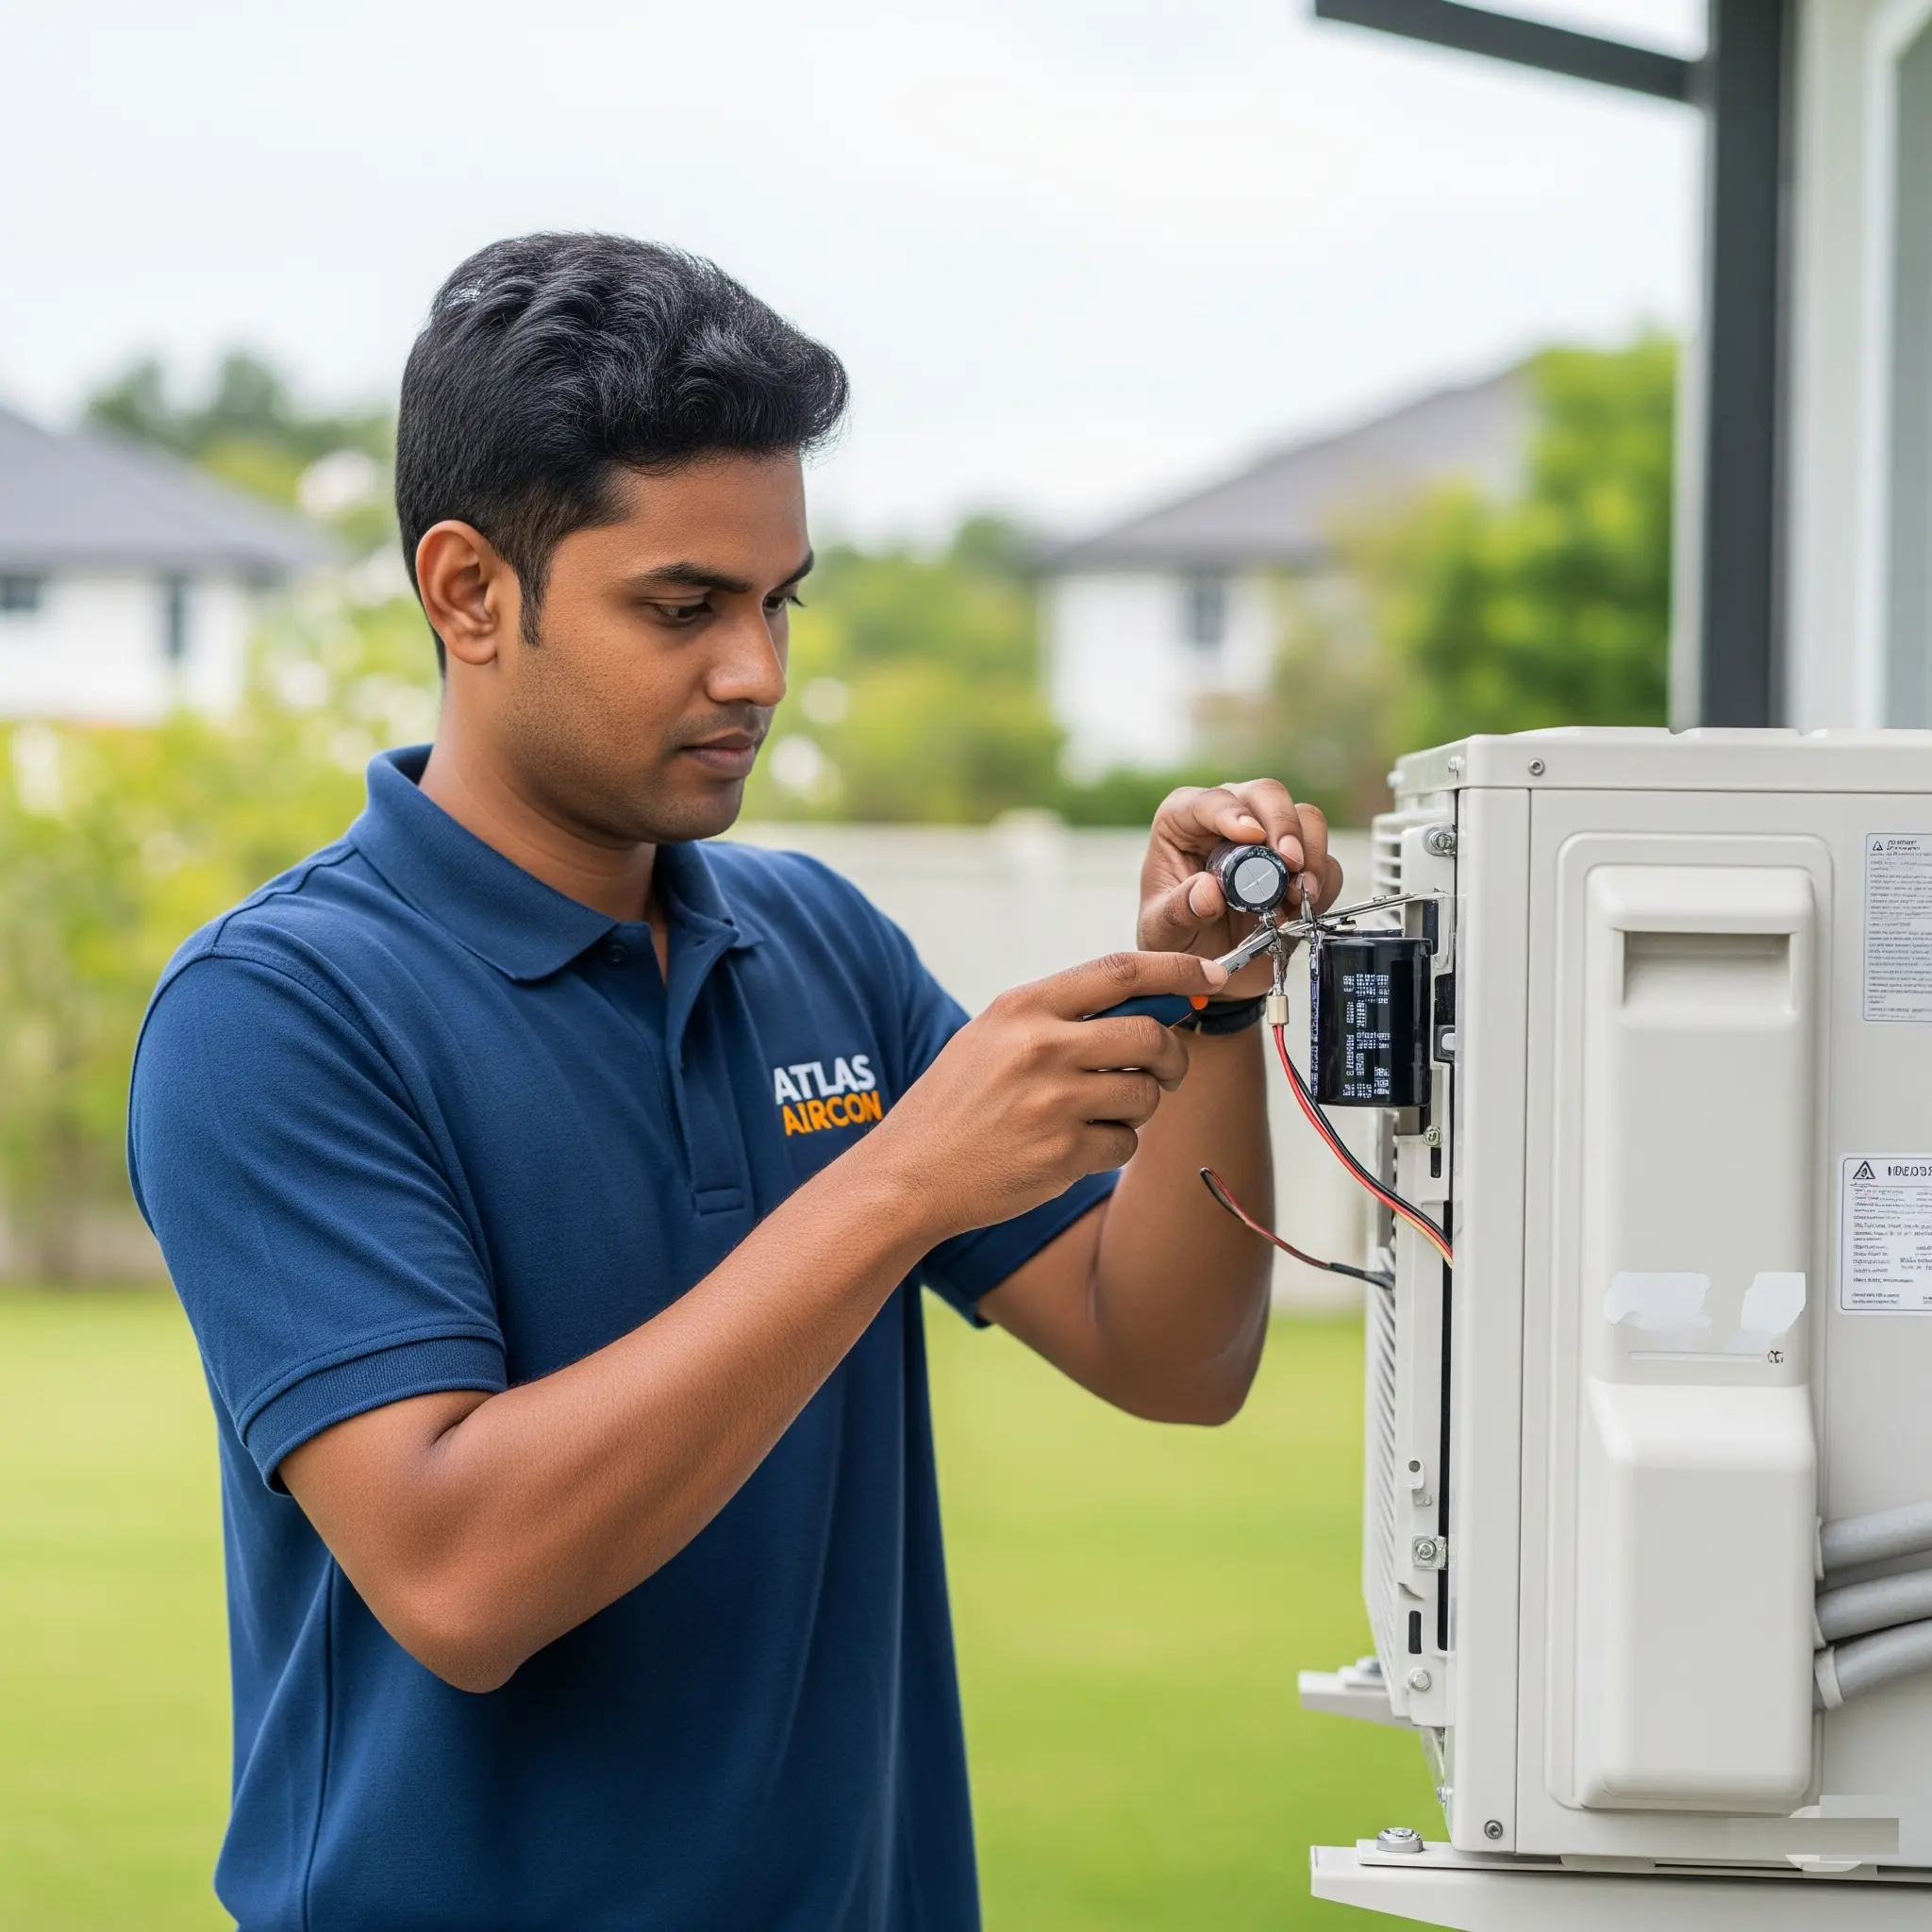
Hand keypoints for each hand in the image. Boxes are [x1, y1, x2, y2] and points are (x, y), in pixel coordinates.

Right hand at [861, 950, 1226, 1240]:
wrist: (909, 1174)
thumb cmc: (956, 1102)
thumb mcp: (992, 1035)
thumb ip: (1060, 1015)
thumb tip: (1147, 1004)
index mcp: (1024, 1007)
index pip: (1121, 971)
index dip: (1177, 970)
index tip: (1211, 975)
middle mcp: (1041, 1046)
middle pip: (1150, 1033)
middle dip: (1172, 1054)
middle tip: (1164, 1068)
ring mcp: (1054, 1101)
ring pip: (1146, 1093)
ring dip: (1138, 1105)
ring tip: (1095, 1113)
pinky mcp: (1064, 1153)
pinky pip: (1126, 1142)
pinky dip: (1113, 1146)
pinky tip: (1073, 1147)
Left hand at [1136, 780, 1343, 994]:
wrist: (1203, 967)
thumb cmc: (1173, 936)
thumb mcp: (1161, 929)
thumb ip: (1179, 910)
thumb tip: (1208, 891)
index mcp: (1183, 822)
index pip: (1210, 801)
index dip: (1233, 812)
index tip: (1251, 836)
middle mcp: (1229, 820)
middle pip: (1267, 795)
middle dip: (1283, 825)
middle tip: (1289, 862)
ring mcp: (1268, 841)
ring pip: (1306, 818)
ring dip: (1310, 854)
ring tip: (1298, 893)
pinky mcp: (1297, 868)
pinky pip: (1326, 861)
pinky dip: (1323, 883)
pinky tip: (1303, 908)